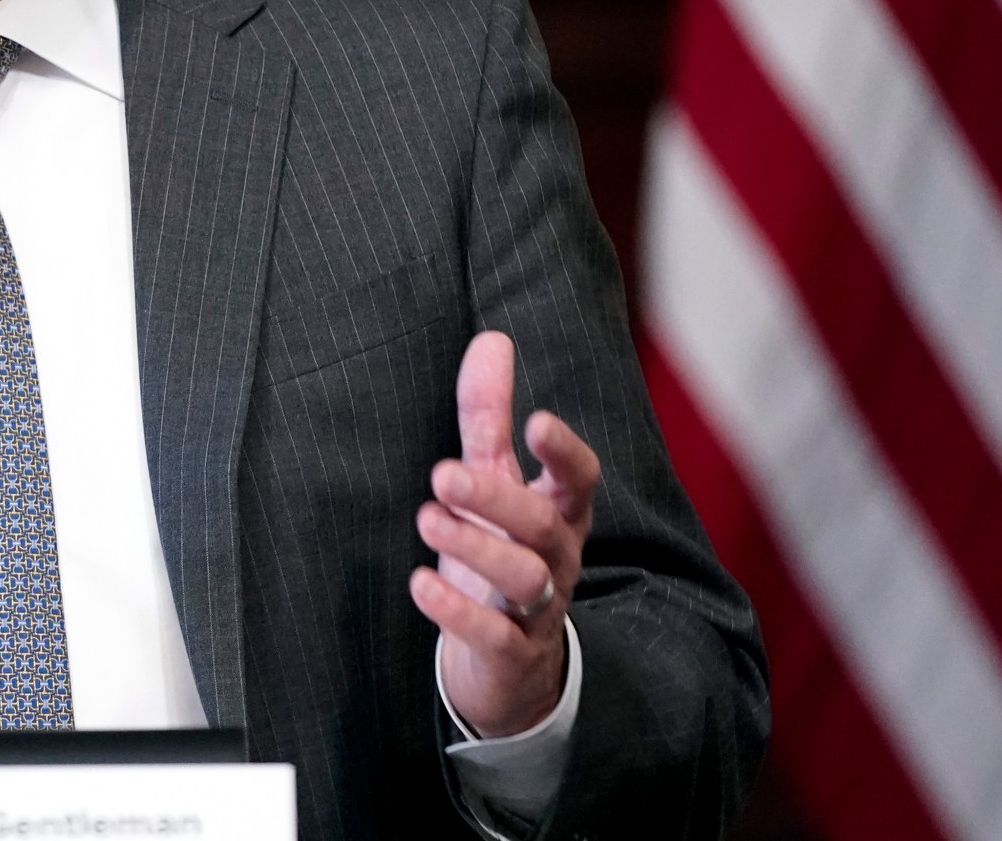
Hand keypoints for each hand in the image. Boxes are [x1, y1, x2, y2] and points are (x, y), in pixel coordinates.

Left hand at [409, 331, 599, 737]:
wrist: (507, 662)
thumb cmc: (500, 550)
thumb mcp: (495, 481)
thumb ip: (490, 417)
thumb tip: (492, 339)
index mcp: (559, 513)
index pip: (579, 480)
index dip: (565, 454)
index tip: (538, 422)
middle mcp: (557, 558)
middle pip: (542, 525)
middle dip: (496, 498)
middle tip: (441, 473)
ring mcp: (539, 609)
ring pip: (526, 579)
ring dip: (475, 548)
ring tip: (427, 519)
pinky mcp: (512, 652)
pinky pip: (495, 635)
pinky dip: (458, 611)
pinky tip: (422, 583)